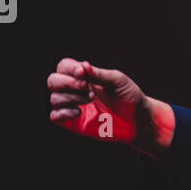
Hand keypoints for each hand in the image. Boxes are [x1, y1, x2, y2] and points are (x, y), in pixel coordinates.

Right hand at [47, 57, 169, 154]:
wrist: (137, 119)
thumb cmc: (129, 96)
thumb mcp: (117, 80)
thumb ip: (99, 74)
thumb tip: (83, 67)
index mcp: (83, 76)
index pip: (64, 67)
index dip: (69, 68)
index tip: (83, 73)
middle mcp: (75, 90)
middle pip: (53, 81)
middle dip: (67, 83)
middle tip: (88, 88)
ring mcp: (73, 106)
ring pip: (54, 98)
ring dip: (71, 97)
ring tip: (91, 99)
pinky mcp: (73, 122)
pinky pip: (55, 116)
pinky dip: (63, 113)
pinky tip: (78, 111)